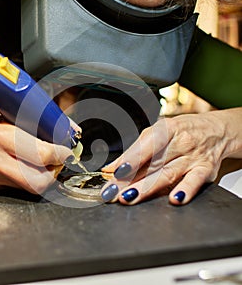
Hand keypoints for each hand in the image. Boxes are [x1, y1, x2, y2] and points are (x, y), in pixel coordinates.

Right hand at [0, 108, 72, 193]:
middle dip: (56, 171)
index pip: (41, 154)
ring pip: (33, 188)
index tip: (67, 151)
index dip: (61, 154)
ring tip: (48, 162)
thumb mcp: (8, 116)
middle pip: (39, 180)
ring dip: (47, 176)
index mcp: (0, 137)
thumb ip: (37, 125)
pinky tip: (33, 166)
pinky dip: (35, 178)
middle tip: (59, 159)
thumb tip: (67, 129)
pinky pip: (23, 187)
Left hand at [101, 108, 241, 205]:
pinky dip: (185, 190)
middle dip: (130, 179)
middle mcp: (180, 142)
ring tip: (129, 197)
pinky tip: (174, 199)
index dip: (129, 159)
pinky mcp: (206, 170)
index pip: (145, 145)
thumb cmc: (182, 132)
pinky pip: (195, 181)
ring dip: (147, 188)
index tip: (114, 172)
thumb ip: (136, 151)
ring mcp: (193, 157)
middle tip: (112, 192)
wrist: (217, 131)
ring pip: (167, 174)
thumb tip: (112, 168)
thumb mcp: (159, 133)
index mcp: (166, 129)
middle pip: (152, 164)